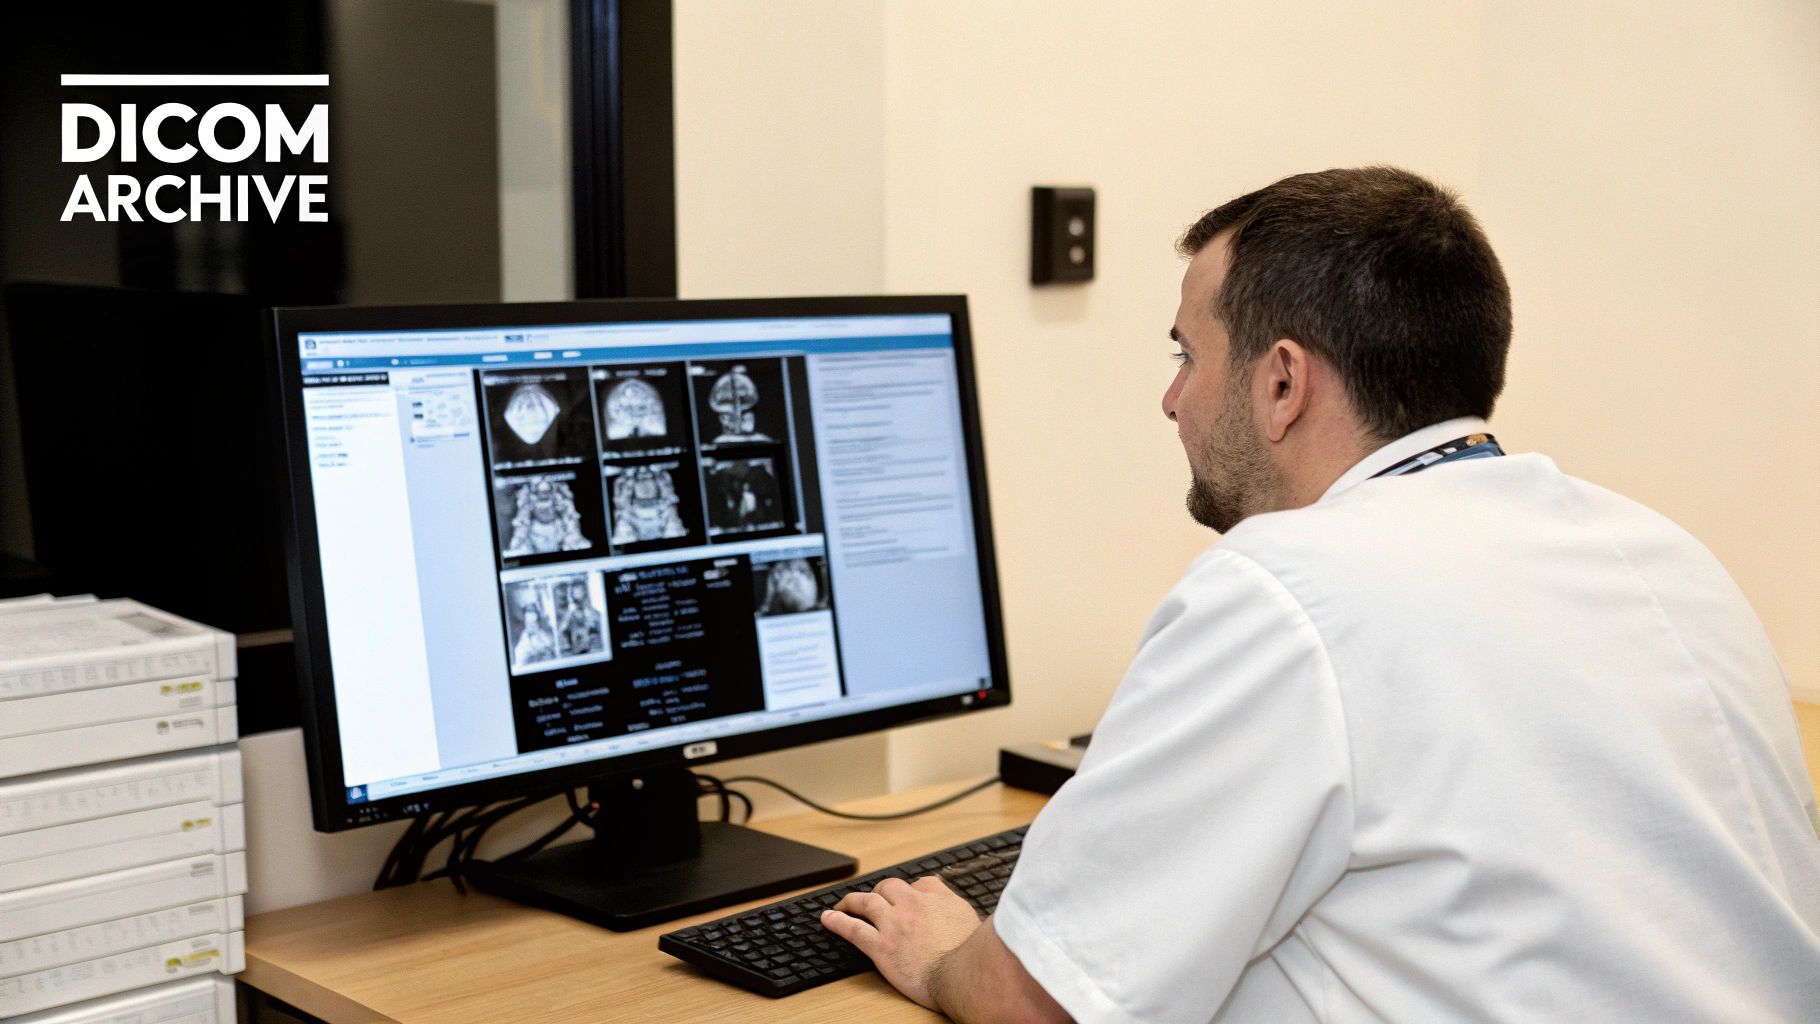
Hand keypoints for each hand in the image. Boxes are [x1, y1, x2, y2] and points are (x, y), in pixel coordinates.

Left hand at [822, 875, 982, 1009]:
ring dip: (852, 901)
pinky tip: (828, 918)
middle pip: (888, 887)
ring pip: (866, 902)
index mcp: (936, 899)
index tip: (906, 898)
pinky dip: (837, 921)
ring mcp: (894, 924)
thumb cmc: (970, 954)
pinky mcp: (880, 946)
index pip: (919, 884)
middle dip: (879, 892)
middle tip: (872, 899)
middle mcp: (912, 905)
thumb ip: (957, 907)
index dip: (910, 892)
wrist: (962, 977)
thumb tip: (951, 902)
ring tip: (843, 904)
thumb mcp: (972, 920)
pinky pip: (853, 929)